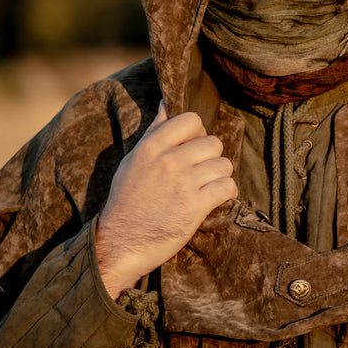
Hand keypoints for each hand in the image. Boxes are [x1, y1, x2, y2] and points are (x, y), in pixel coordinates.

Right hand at [96, 101, 236, 299]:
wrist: (119, 243)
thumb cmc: (127, 200)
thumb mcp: (134, 160)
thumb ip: (154, 132)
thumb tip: (166, 104)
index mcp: (152, 146)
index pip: (191, 120)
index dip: (197, 133)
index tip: (192, 148)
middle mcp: (169, 160)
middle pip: (213, 143)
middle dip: (210, 157)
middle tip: (200, 172)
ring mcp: (183, 183)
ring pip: (224, 164)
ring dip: (219, 176)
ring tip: (207, 186)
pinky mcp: (195, 206)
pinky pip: (227, 187)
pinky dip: (226, 193)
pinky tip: (214, 198)